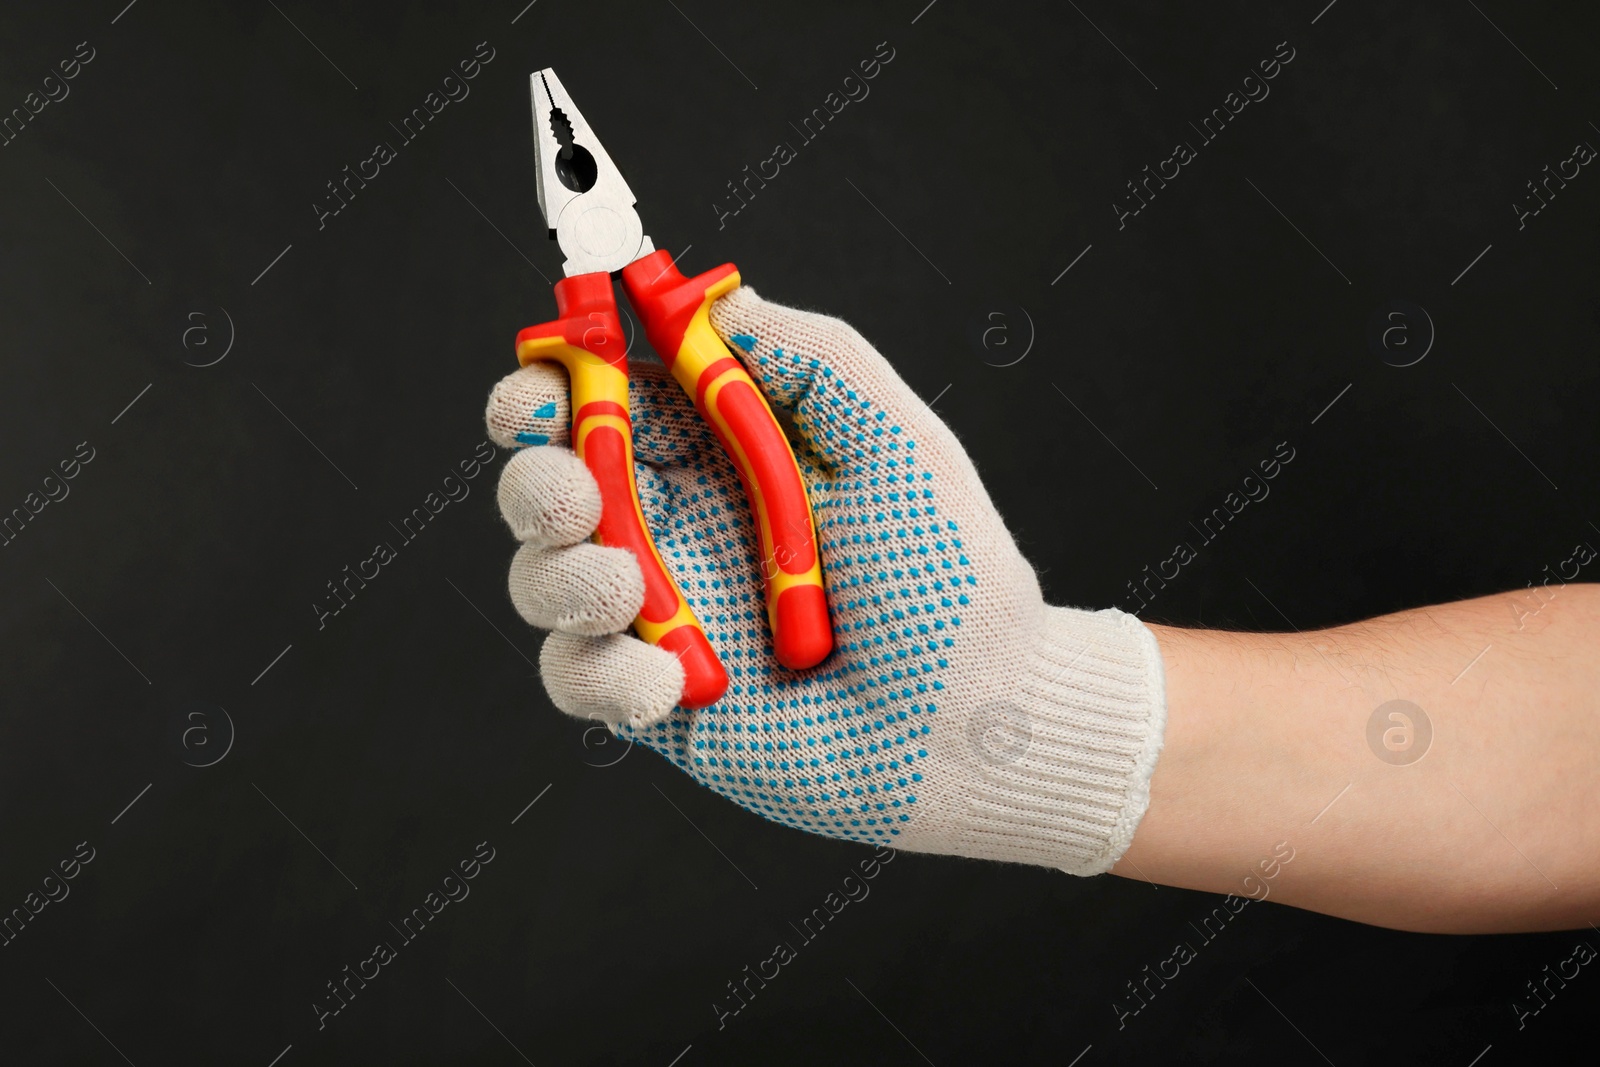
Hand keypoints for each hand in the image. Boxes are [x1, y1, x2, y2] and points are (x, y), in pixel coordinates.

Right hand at [485, 286, 1166, 873]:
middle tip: (575, 495)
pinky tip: (671, 684)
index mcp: (719, 456)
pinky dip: (602, 673)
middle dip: (537, 481)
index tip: (539, 384)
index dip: (553, 386)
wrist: (967, 720)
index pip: (606, 402)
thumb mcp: (894, 441)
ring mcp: (661, 614)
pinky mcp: (653, 697)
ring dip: (565, 576)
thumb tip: (724, 302)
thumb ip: (811, 357)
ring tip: (631, 592)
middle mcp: (676, 527)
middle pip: (549, 484)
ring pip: (542, 577)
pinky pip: (574, 677)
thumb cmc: (946, 576)